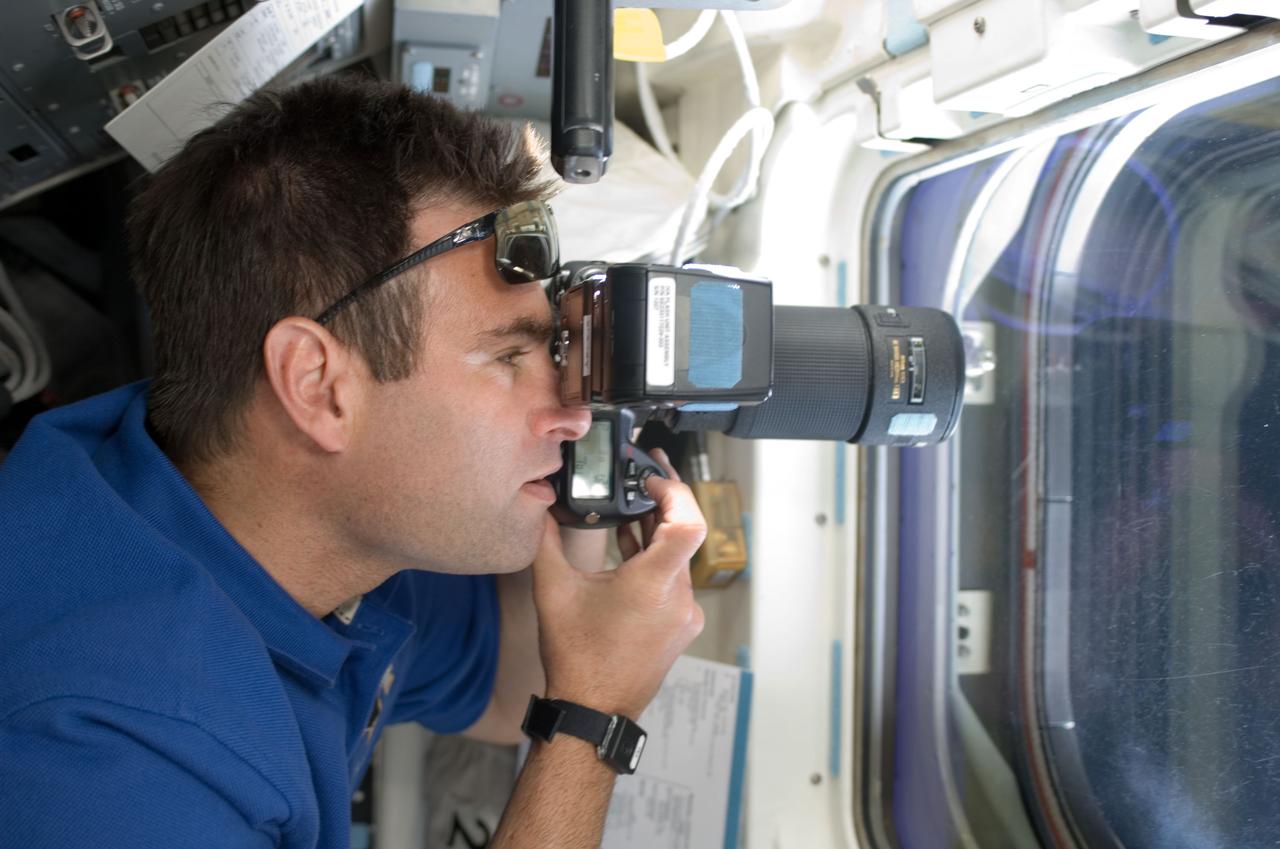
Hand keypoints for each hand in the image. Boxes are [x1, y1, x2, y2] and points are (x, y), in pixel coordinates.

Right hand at [530, 450, 705, 718]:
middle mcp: (678, 597)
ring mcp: (684, 614)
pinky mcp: (680, 626)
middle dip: (664, 501)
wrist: (593, 710)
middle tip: (647, 473)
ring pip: (679, 557)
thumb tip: (540, 507)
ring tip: (634, 504)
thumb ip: (546, 541)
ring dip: (658, 531)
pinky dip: (657, 559)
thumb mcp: (552, 590)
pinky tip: (632, 546)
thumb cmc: (576, 657)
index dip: (675, 491)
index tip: (651, 479)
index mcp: (653, 583)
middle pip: (684, 533)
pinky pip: (675, 580)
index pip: (689, 522)